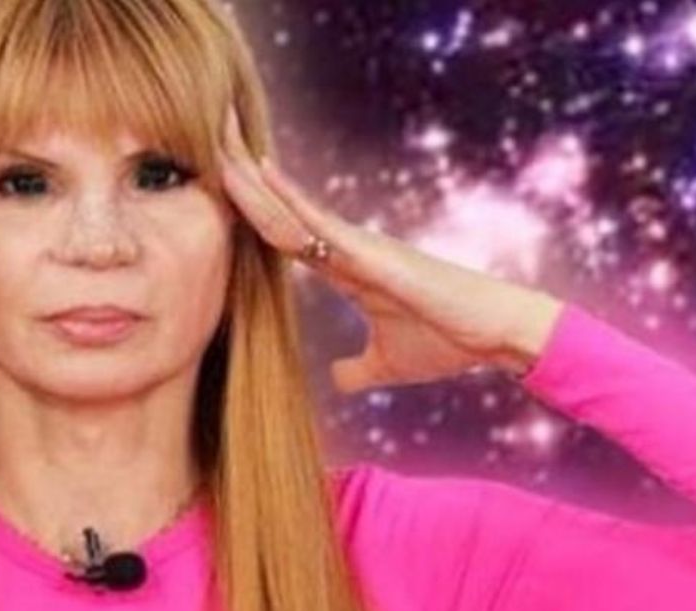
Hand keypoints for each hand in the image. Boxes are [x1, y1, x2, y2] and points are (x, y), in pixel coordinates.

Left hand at [216, 104, 562, 393]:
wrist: (493, 333)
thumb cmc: (449, 341)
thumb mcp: (388, 364)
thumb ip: (358, 369)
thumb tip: (338, 379)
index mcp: (346, 268)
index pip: (283, 237)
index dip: (250, 216)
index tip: (215, 193)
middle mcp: (348, 248)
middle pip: (279, 213)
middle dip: (241, 185)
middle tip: (201, 146)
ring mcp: (360, 245)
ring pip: (292, 208)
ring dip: (253, 181)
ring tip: (216, 145)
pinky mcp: (374, 252)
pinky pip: (321, 221)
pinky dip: (291, 199)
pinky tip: (263, 174)